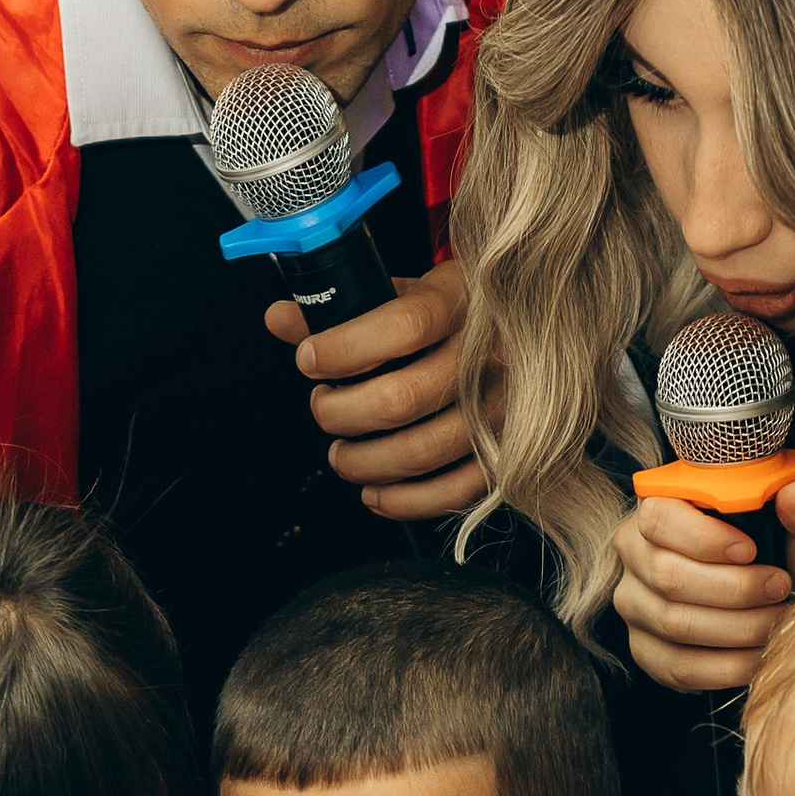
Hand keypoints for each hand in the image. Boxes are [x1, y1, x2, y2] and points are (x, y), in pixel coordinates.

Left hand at [264, 259, 484, 520]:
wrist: (514, 332)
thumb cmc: (445, 314)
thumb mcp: (401, 293)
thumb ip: (340, 305)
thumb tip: (280, 319)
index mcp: (457, 303)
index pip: (405, 326)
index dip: (346, 349)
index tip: (309, 360)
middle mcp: (487, 357)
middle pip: (403, 398)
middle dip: (342, 413)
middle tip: (323, 409)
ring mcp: (500, 409)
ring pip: (421, 452)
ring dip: (364, 463)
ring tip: (341, 454)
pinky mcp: (505, 453)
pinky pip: (453, 492)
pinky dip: (404, 502)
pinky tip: (375, 492)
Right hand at [612, 479, 794, 691]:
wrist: (772, 603)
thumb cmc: (779, 558)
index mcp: (661, 508)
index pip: (658, 518)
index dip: (703, 538)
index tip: (751, 550)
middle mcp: (635, 555)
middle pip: (667, 576)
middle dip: (734, 588)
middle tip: (779, 589)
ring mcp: (634, 605)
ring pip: (674, 623)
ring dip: (737, 628)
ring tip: (777, 622)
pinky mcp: (645, 650)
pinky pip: (678, 666)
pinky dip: (727, 665)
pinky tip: (759, 656)